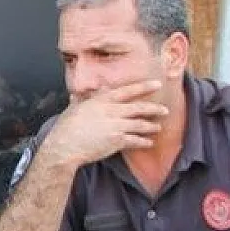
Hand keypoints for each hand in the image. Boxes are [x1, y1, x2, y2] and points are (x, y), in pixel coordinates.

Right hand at [41, 81, 167, 167]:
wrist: (64, 146)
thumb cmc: (65, 128)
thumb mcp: (73, 108)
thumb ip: (81, 99)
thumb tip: (79, 94)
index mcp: (101, 101)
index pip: (127, 91)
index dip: (144, 87)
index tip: (156, 84)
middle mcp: (111, 111)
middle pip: (138, 108)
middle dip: (154, 108)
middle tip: (165, 109)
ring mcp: (115, 126)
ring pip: (140, 124)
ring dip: (151, 126)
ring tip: (157, 127)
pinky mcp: (116, 141)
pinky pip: (135, 140)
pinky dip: (144, 141)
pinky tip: (149, 142)